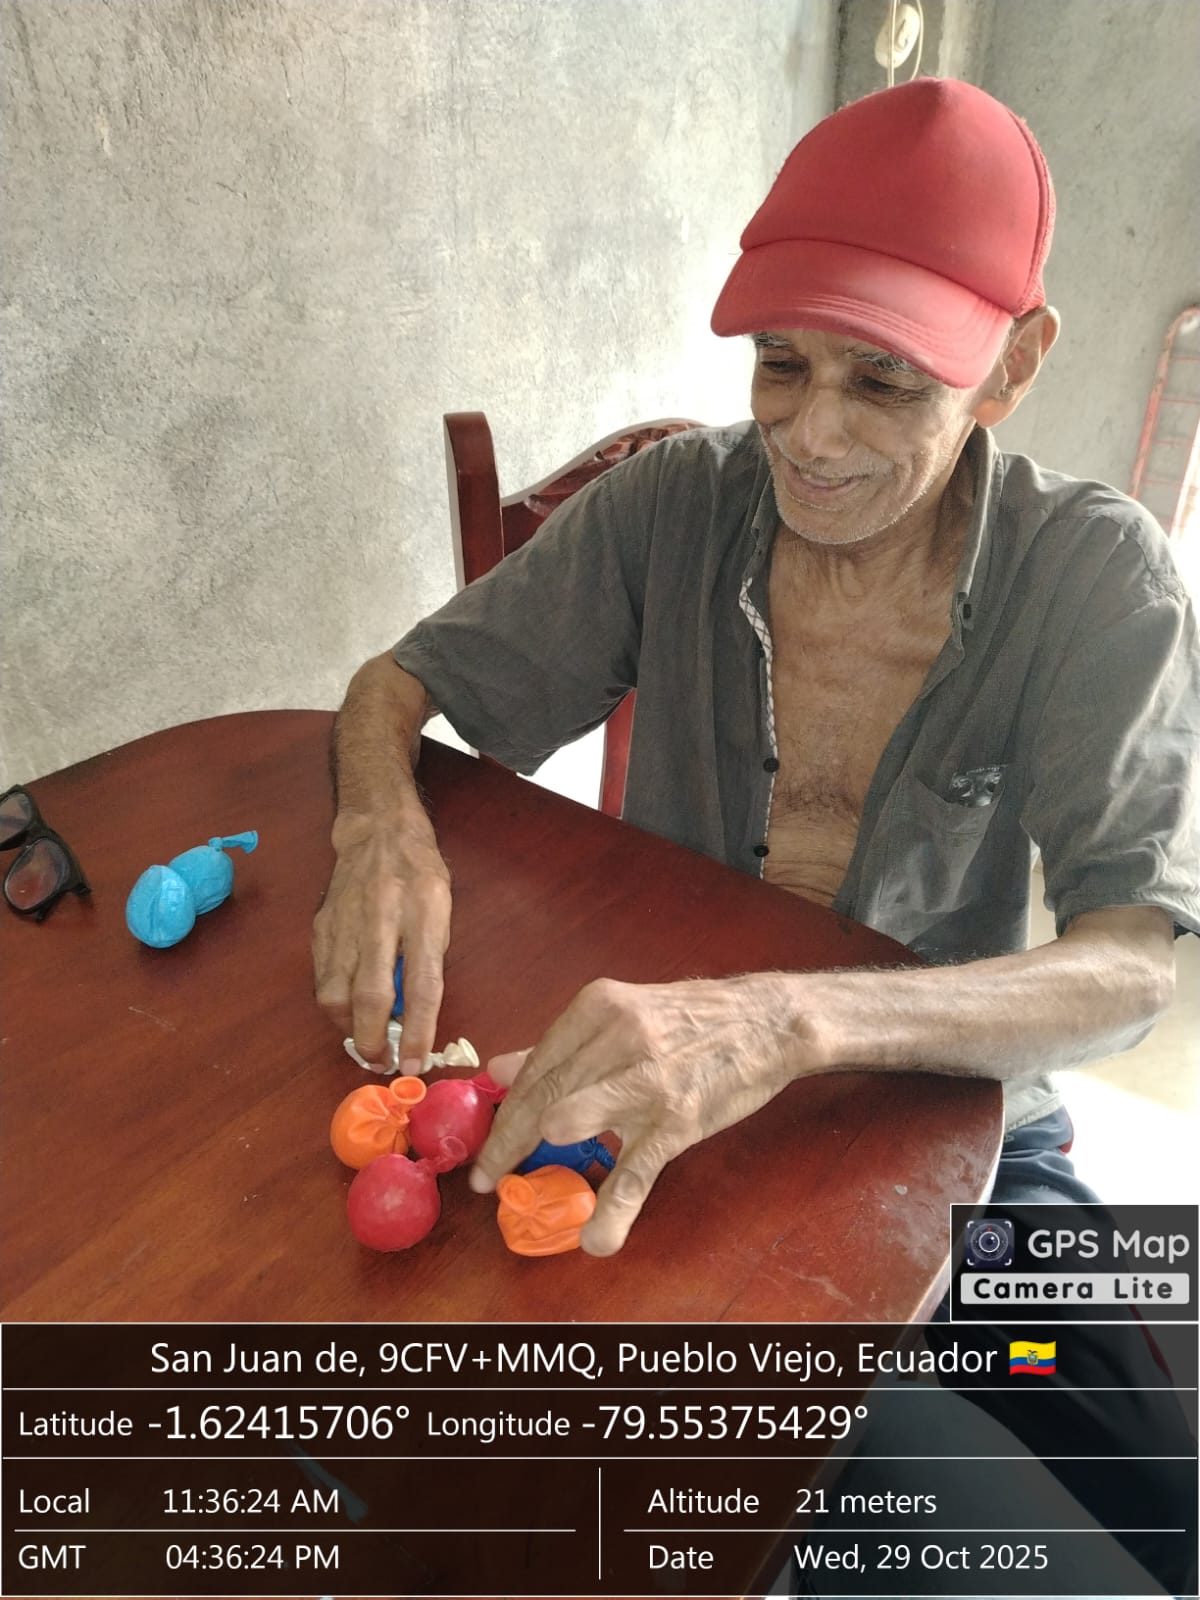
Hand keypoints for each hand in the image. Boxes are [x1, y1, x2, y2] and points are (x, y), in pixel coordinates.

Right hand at [312, 810, 450, 1070]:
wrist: (377, 830)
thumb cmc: (420, 872)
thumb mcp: (443, 907)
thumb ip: (429, 957)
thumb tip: (414, 1013)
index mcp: (424, 911)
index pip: (422, 983)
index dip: (417, 1030)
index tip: (414, 1063)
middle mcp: (381, 917)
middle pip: (370, 995)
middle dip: (373, 1040)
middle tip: (381, 1061)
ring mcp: (345, 922)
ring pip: (335, 993)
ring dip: (348, 1028)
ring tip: (364, 1038)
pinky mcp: (320, 926)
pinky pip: (321, 979)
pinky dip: (334, 1004)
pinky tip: (347, 1009)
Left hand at [470, 974, 823, 1253]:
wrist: (768, 1022)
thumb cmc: (693, 1020)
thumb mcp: (623, 1014)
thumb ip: (562, 1044)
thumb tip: (497, 1069)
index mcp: (598, 1007)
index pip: (536, 1064)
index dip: (504, 1108)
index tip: (486, 1140)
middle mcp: (616, 1036)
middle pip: (541, 1094)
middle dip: (505, 1142)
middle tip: (486, 1178)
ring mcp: (647, 1078)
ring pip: (569, 1121)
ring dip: (536, 1161)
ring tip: (520, 1192)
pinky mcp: (677, 1118)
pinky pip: (634, 1171)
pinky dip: (612, 1211)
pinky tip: (596, 1238)